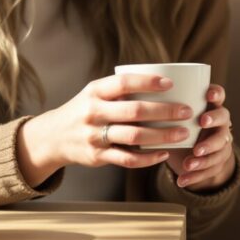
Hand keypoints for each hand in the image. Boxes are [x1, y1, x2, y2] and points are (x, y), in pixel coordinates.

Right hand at [17, 72, 194, 185]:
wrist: (52, 137)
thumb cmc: (84, 110)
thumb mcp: (94, 93)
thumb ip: (120, 89)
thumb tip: (162, 80)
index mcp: (95, 91)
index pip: (123, 82)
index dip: (148, 82)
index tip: (170, 84)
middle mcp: (94, 112)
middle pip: (135, 111)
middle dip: (165, 111)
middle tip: (187, 111)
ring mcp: (95, 136)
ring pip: (134, 136)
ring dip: (162, 135)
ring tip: (183, 133)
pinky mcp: (97, 157)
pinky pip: (127, 159)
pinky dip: (148, 158)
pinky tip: (164, 154)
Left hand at [167, 85, 233, 189]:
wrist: (191, 157)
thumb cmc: (177, 130)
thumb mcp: (171, 119)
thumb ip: (160, 111)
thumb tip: (130, 101)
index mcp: (208, 108)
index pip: (218, 95)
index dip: (216, 93)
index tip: (207, 94)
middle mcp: (219, 123)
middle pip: (224, 118)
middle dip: (213, 120)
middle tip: (201, 122)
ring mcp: (221, 144)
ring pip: (219, 148)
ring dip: (204, 156)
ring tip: (188, 163)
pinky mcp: (218, 163)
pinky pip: (210, 170)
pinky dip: (195, 177)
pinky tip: (182, 180)